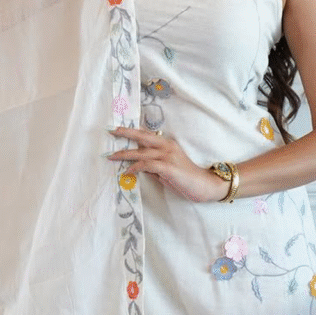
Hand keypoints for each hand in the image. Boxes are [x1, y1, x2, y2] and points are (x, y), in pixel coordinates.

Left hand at [108, 127, 228, 203]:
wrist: (204, 185)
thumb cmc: (185, 179)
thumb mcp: (166, 170)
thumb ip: (153, 166)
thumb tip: (138, 166)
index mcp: (167, 144)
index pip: (147, 135)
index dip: (133, 131)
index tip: (119, 129)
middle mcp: (167, 146)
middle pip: (142, 137)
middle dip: (125, 133)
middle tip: (111, 131)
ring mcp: (168, 156)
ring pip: (142, 152)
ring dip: (125, 154)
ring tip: (112, 156)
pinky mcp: (168, 167)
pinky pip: (147, 165)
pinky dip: (136, 167)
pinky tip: (128, 171)